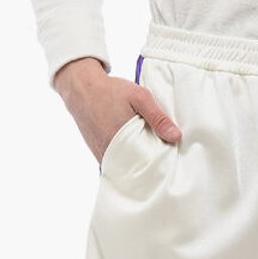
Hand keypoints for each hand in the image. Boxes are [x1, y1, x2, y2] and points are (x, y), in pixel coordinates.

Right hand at [54, 57, 181, 162]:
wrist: (81, 88)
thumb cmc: (110, 91)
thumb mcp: (139, 97)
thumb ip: (158, 117)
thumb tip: (176, 137)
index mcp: (125, 142)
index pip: (148, 165)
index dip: (160, 165)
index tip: (171, 163)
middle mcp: (113, 154)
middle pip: (138, 169)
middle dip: (151, 167)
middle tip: (164, 161)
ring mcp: (104, 156)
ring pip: (127, 168)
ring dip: (139, 165)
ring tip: (152, 158)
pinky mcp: (99, 154)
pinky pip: (117, 164)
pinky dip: (127, 162)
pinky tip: (136, 155)